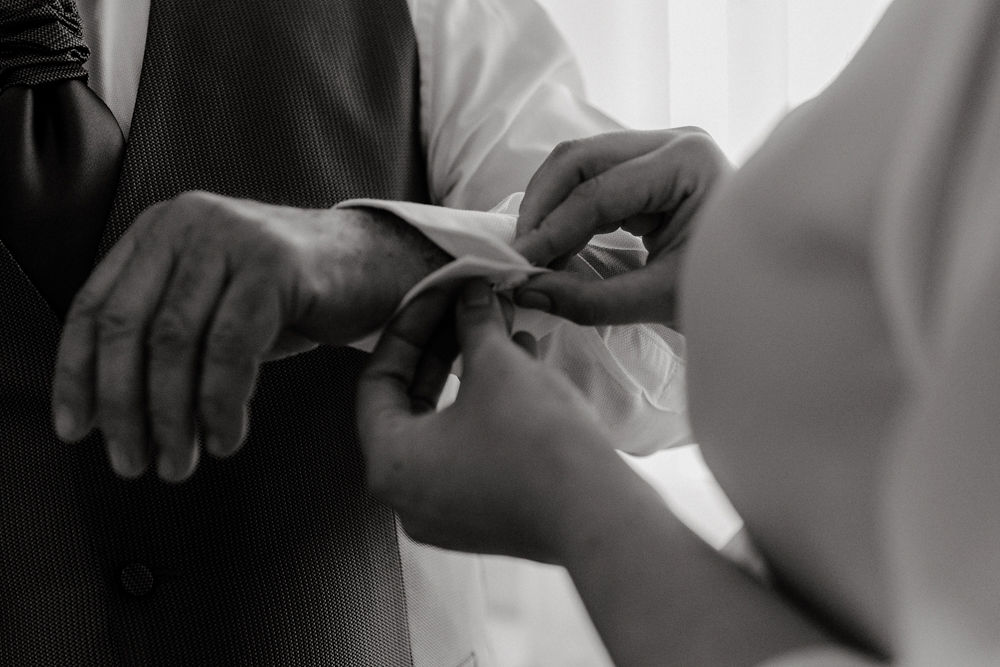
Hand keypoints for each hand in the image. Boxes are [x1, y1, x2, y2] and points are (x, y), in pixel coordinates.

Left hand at [52, 190, 448, 481]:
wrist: (373, 266)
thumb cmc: (289, 297)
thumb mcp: (213, 306)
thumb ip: (164, 339)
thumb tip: (113, 415)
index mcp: (159, 231)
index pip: (94, 307)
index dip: (76, 375)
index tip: (75, 430)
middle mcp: (188, 222)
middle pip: (130, 328)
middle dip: (124, 407)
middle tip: (132, 463)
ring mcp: (232, 237)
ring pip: (175, 342)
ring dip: (172, 416)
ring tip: (179, 463)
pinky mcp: (274, 263)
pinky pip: (231, 347)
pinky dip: (221, 403)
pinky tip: (226, 438)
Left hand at [357, 280, 621, 561]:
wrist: (598, 515)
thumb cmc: (536, 440)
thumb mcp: (499, 365)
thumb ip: (474, 323)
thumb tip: (472, 293)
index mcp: (390, 463)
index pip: (377, 379)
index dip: (408, 327)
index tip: (436, 296)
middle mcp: (405, 497)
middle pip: (409, 404)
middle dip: (441, 349)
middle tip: (464, 309)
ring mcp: (444, 514)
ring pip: (444, 427)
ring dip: (470, 376)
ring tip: (501, 330)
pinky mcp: (482, 520)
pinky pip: (469, 453)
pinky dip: (487, 411)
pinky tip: (523, 368)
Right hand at [511, 128, 730, 327]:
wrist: (771, 289)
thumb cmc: (731, 292)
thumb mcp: (662, 299)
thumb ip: (591, 300)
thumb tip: (526, 293)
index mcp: (688, 162)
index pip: (599, 192)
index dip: (552, 231)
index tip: (519, 267)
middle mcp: (674, 141)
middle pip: (579, 158)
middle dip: (540, 207)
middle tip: (519, 255)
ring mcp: (661, 149)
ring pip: (579, 163)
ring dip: (548, 207)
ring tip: (532, 254)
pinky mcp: (650, 167)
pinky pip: (592, 179)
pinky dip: (567, 211)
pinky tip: (555, 246)